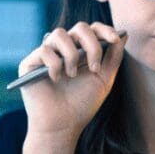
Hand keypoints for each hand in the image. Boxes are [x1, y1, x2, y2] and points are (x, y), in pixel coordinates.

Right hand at [18, 22, 126, 142]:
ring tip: (72, 75)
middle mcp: (64, 49)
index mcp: (81, 51)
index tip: (115, 38)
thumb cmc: (83, 104)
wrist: (62, 126)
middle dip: (92, 45)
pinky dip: (54, 65)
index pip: (92, 30)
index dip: (105, 29)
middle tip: (94, 68)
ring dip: (71, 55)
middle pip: (79, 27)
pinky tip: (55, 80)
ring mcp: (46, 54)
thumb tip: (124, 33)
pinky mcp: (30, 63)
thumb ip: (113, 57)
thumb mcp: (104, 79)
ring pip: (59, 34)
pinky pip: (44, 50)